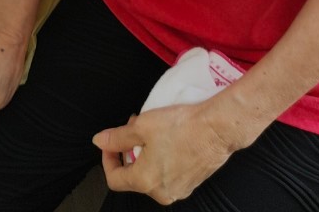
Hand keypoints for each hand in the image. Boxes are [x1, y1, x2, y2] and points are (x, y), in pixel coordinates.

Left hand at [94, 104, 236, 204]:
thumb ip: (117, 137)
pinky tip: (168, 139)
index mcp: (145, 181)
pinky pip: (168, 174)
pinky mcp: (191, 183)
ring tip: (152, 131)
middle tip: (133, 128)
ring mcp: (178, 190)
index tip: (110, 144)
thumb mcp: (142, 126)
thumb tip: (101, 141)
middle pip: (133, 176)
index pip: (114, 179)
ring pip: (151, 174)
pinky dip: (162, 159)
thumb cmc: (183, 127)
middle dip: (129, 152)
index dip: (107, 159)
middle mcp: (161, 192)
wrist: (217, 129)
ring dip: (146, 154)